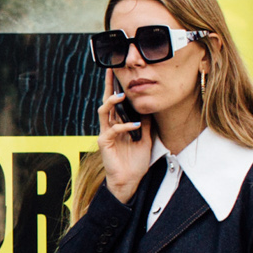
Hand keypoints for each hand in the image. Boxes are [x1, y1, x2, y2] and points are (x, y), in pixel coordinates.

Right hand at [97, 73, 153, 201]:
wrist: (129, 181)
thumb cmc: (135, 163)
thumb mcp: (145, 140)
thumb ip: (145, 125)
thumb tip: (148, 109)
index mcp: (118, 123)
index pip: (116, 102)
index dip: (116, 87)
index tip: (118, 72)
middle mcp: (110, 126)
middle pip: (107, 101)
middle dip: (109, 85)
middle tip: (111, 71)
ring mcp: (106, 133)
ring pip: (103, 111)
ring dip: (112, 101)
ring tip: (122, 95)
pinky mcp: (104, 142)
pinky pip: (112, 129)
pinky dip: (124, 126)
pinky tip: (134, 126)